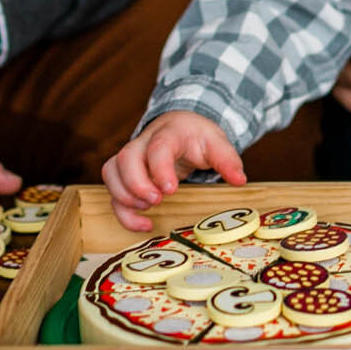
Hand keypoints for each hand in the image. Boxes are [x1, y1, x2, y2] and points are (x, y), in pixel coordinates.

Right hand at [102, 111, 245, 230]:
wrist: (180, 125)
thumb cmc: (196, 136)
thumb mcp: (216, 142)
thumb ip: (227, 160)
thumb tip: (239, 180)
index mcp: (169, 133)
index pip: (157, 147)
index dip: (159, 169)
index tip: (170, 189)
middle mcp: (144, 143)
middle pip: (125, 158)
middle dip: (136, 184)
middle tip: (156, 201)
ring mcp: (131, 157)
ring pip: (111, 172)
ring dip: (124, 197)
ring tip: (147, 211)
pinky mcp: (125, 173)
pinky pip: (112, 190)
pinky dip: (123, 210)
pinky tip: (143, 223)